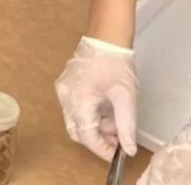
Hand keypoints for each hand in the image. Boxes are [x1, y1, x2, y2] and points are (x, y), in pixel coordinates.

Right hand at [55, 37, 138, 160]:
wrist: (106, 36)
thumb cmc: (116, 63)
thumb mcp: (126, 97)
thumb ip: (127, 126)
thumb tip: (128, 150)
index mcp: (78, 100)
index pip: (87, 136)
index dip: (102, 149)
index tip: (117, 153)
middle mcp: (65, 97)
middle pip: (77, 131)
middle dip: (97, 138)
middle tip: (118, 137)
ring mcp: (62, 91)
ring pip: (75, 121)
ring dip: (93, 126)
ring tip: (114, 120)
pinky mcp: (64, 85)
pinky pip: (73, 108)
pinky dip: (88, 114)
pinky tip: (104, 109)